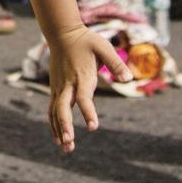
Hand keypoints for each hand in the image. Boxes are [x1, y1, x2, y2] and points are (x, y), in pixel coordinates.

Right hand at [48, 24, 131, 151]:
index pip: (83, 97)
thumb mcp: (104, 47)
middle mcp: (68, 84)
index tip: (93, 127)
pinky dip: (54, 124)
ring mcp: (59, 87)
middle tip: (69, 144)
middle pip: (63, 108)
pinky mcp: (55, 88)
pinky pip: (52, 109)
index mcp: (81, 76)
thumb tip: (129, 79)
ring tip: (66, 149)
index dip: (88, 112)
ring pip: (55, 111)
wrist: (62, 33)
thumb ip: (116, 63)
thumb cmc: (86, 40)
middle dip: (65, 126)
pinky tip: (58, 138)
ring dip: (59, 130)